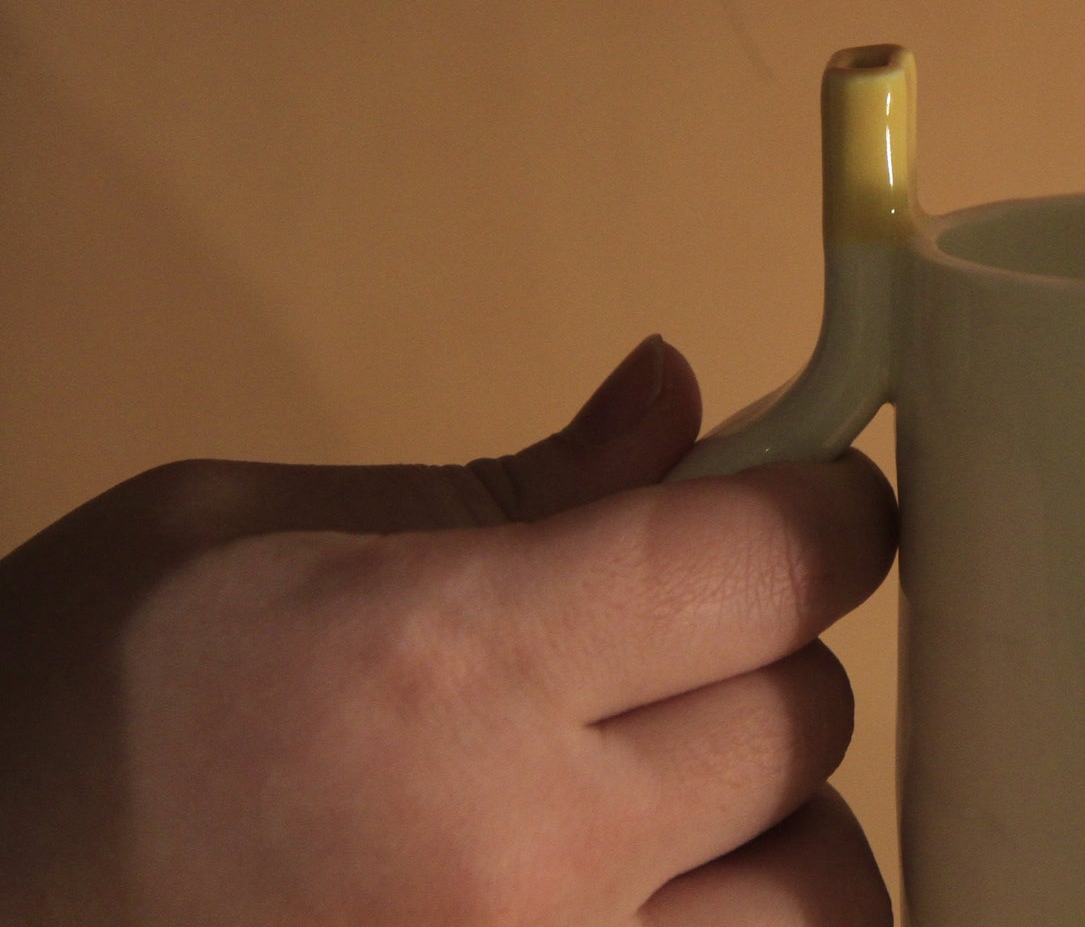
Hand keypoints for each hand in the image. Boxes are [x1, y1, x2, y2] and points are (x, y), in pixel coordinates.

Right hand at [0, 337, 897, 926]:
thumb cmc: (71, 714)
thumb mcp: (256, 532)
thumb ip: (513, 480)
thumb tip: (685, 394)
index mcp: (451, 663)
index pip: (762, 566)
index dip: (823, 508)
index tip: (809, 496)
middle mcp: (527, 851)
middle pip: (804, 713)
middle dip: (769, 644)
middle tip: (683, 626)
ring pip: (824, 886)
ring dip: (781, 812)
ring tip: (678, 778)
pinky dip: (747, 916)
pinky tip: (670, 878)